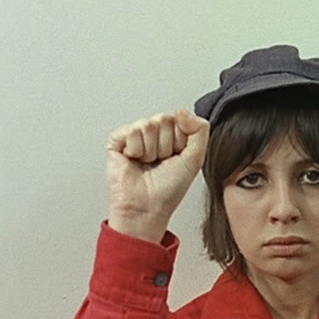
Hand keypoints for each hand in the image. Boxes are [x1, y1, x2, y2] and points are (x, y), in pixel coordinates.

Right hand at [106, 110, 209, 242]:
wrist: (146, 207)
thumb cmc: (169, 189)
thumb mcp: (195, 158)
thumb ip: (200, 130)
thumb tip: (182, 111)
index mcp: (173, 136)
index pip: (180, 119)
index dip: (180, 140)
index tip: (176, 158)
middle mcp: (155, 134)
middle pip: (163, 119)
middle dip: (165, 145)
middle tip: (160, 162)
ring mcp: (135, 136)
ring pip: (148, 125)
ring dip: (151, 150)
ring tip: (147, 163)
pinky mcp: (117, 140)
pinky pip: (131, 131)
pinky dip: (135, 149)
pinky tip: (134, 160)